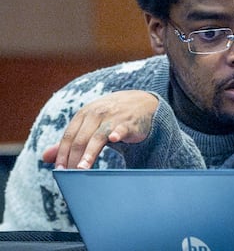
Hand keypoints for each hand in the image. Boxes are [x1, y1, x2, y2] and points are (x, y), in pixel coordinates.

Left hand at [42, 90, 158, 168]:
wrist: (143, 103)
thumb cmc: (113, 116)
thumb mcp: (90, 124)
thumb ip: (70, 141)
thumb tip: (45, 157)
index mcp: (84, 115)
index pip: (68, 136)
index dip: (62, 154)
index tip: (59, 170)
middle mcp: (96, 114)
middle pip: (80, 139)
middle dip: (73, 158)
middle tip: (69, 175)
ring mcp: (113, 117)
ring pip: (98, 136)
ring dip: (89, 153)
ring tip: (82, 168)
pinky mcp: (129, 122)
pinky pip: (122, 128)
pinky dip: (118, 132)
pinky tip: (114, 138)